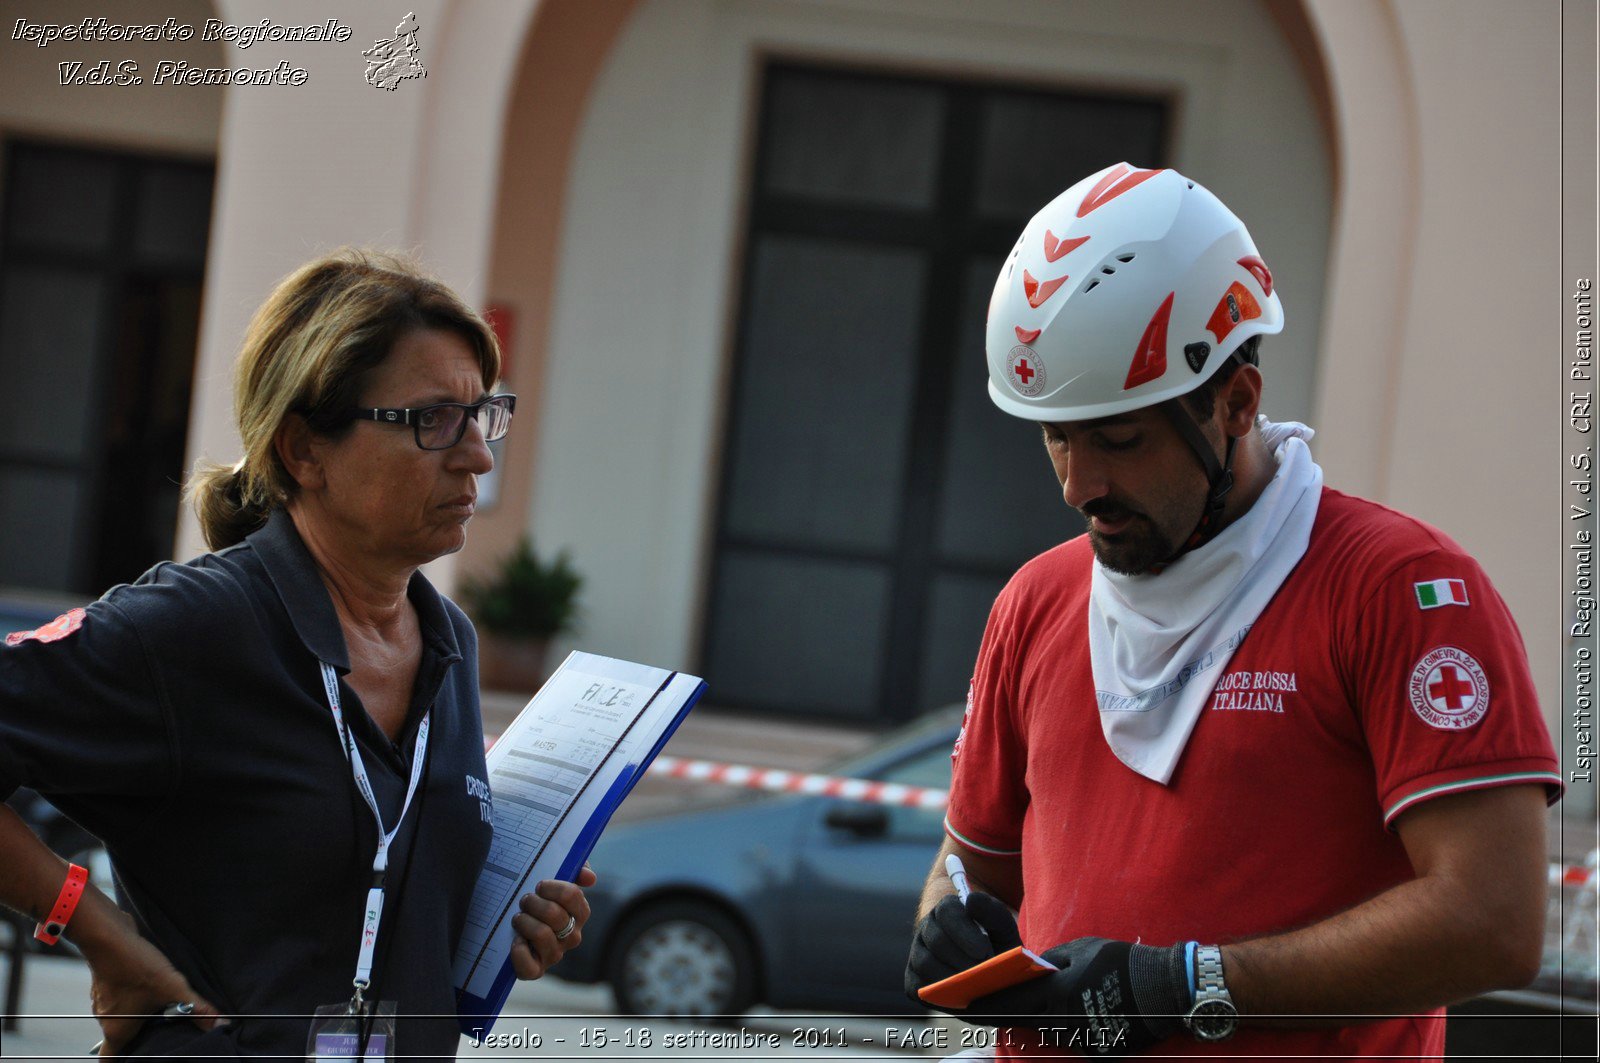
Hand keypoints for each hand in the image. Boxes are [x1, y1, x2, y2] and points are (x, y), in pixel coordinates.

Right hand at [79, 906, 222, 1056]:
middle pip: (122, 1036)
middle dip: (142, 1035)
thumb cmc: (135, 967)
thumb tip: (221, 1024)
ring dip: (139, 1013)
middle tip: (163, 1031)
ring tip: (161, 1007)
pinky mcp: (107, 982)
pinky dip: (134, 996)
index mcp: (117, 1030)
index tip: (138, 1061)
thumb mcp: (172, 988)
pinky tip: (151, 984)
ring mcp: (103, 999)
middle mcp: (105, 1019)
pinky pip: (121, 996)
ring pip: (122, 1015)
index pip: (110, 1059)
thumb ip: (197, 1008)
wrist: (108, 934)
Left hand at [511, 863, 595, 979]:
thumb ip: (577, 868)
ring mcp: (555, 954)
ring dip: (523, 922)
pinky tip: (515, 941)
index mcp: (579, 914)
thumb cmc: (538, 898)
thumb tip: (589, 878)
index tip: (540, 885)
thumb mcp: (556, 878)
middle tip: (524, 900)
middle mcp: (571, 936)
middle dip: (533, 903)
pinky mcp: (536, 970)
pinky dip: (519, 952)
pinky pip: (529, 966)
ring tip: (517, 918)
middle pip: (555, 914)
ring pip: (541, 934)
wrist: (510, 925)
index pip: (573, 896)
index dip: (552, 887)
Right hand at [905, 892, 1022, 1007]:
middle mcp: (928, 929)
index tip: (983, 950)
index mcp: (948, 909)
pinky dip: (938, 994)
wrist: (991, 971)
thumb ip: (992, 912)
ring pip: (925, 963)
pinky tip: (960, 996)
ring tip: (974, 986)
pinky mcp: (913, 979)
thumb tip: (970, 901)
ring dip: (951, 977)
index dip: (964, 932)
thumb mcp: (1002, 928)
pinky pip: (918, 988)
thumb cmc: (996, 946)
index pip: (946, 912)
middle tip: (983, 973)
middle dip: (961, 959)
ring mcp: (917, 954)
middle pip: (937, 941)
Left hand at [968, 937, 1189, 1054]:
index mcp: (1055, 992)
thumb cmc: (1122, 963)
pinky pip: (1067, 1035)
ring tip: (1014, 1005)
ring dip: (1030, 1018)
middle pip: (1021, 1019)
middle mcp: (1063, 1019)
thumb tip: (1030, 968)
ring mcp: (1080, 1037)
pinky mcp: (1095, 1048)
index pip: (1008, 1002)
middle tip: (977, 1006)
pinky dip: (1057, 1025)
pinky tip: (1055, 1014)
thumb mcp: (1081, 950)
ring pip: (1043, 1029)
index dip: (982, 1003)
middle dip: (1000, 1011)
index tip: (961, 1002)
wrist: (1166, 991)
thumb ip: (1050, 961)